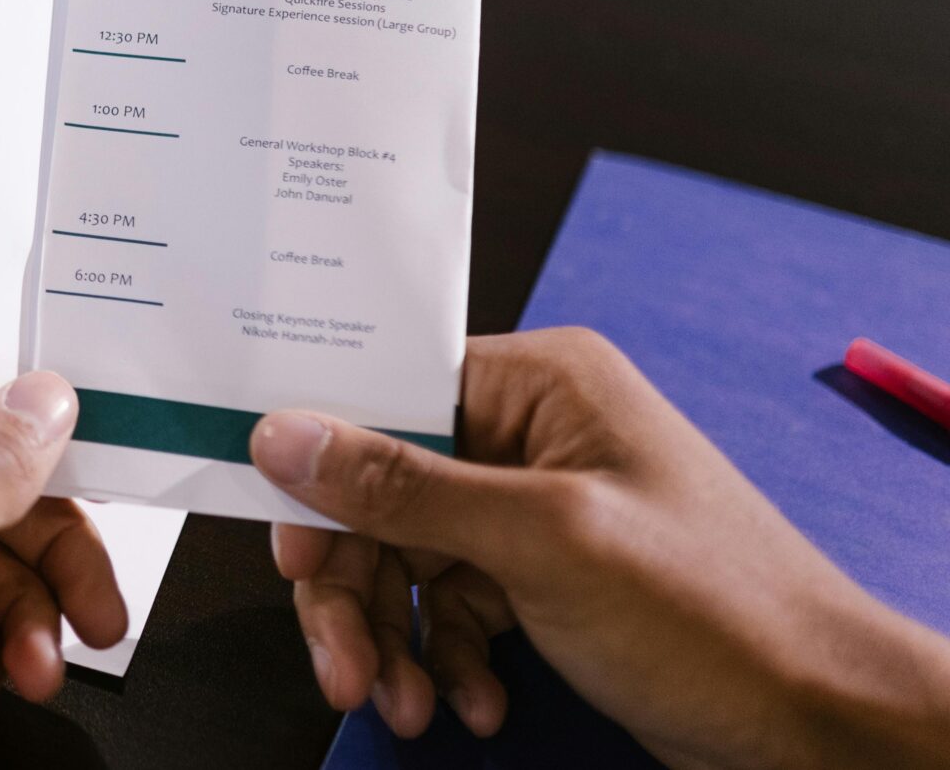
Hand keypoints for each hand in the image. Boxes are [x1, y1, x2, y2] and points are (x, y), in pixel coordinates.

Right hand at [252, 327, 949, 769]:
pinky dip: (447, 661)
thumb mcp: (545, 542)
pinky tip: (471, 702)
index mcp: (539, 384)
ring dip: (394, 639)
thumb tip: (283, 433)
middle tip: (344, 666)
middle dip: (355, 588)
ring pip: (406, 560)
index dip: (319, 470)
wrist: (827, 726)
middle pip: (381, 494)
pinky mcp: (545, 580)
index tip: (284, 540)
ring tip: (404, 703)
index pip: (380, 399)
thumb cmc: (721, 613)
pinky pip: (452, 609)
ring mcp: (537, 510)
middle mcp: (531, 435)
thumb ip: (405, 488)